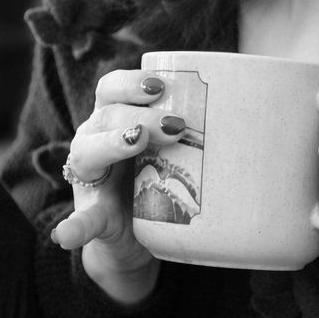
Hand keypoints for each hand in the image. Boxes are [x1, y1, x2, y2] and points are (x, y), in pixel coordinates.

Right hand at [50, 69, 186, 305]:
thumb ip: (194, 129)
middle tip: (175, 124)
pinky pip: (80, 221)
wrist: (135, 235)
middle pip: (106, 115)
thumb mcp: (173, 149)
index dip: (131, 82)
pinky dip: (75, 227)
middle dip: (139, 113)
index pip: (110, 88)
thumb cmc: (157, 177)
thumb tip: (250, 111)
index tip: (161, 85)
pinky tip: (68, 234)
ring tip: (136, 141)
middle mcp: (94, 141)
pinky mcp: (91, 217)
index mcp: (112, 120)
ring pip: (87, 152)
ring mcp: (89, 180)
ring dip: (113, 143)